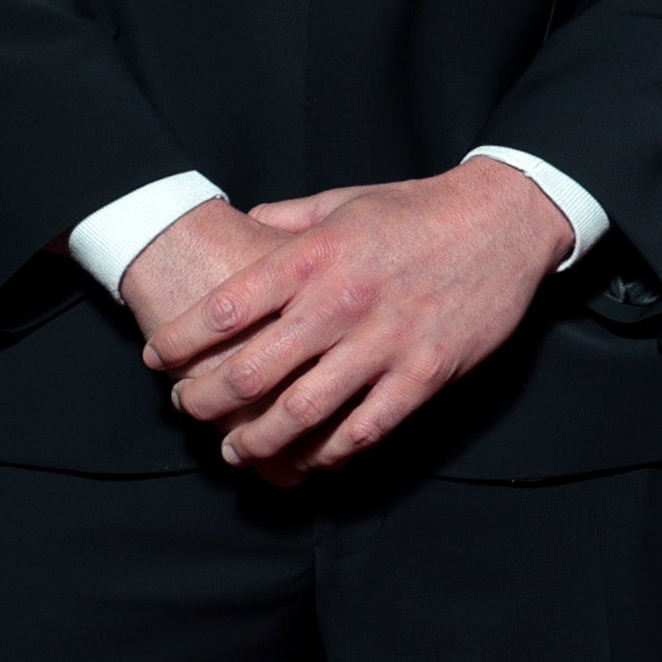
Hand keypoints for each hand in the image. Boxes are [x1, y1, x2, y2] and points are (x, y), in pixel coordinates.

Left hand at [139, 164, 575, 479]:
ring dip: (257, 441)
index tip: (159, 359)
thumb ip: (286, 221)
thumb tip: (237, 223)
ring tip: (236, 450)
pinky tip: (309, 460)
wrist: (502, 219)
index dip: (180, 341)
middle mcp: (341, 303)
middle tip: (190, 410)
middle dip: (206, 401)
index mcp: (314, 257)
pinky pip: (365, 430)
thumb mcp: (342, 201)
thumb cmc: (417, 210)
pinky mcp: (423, 374)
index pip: (224, 311)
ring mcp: (384, 344)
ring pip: (301, 414)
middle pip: (250, 372)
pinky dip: (329, 454)